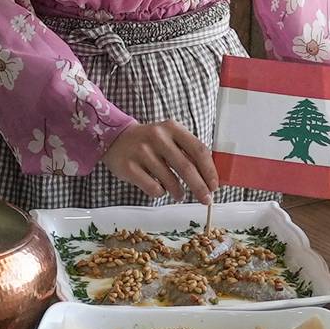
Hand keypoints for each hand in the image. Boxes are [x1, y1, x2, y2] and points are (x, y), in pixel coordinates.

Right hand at [102, 120, 220, 203]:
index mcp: (172, 128)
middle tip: (206, 199)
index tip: (214, 185)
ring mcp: (141, 151)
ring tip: (179, 195)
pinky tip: (159, 189)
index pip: (198, 150)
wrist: (115, 138)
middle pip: (186, 167)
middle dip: (199, 187)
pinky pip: (153, 188)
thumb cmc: (150, 142)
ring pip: (170, 181)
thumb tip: (209, 178)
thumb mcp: (169, 138)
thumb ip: (187, 152)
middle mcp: (157, 137)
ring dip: (179, 192)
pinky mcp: (128, 167)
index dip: (209, 170)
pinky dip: (160, 193)